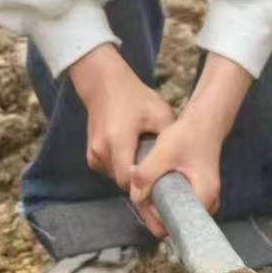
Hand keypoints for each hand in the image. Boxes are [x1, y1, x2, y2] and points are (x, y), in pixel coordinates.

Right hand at [69, 44, 173, 194]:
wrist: (105, 86)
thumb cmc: (135, 97)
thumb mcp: (160, 113)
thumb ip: (169, 139)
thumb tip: (180, 164)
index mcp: (118, 139)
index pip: (129, 179)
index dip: (146, 186)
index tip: (162, 186)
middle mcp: (101, 150)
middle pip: (123, 181)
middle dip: (141, 182)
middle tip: (161, 178)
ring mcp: (93, 154)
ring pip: (116, 178)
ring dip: (131, 175)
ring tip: (149, 164)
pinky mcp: (92, 156)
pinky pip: (110, 171)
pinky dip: (123, 168)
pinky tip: (135, 157)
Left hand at [128, 53, 252, 238]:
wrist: (206, 120)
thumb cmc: (189, 135)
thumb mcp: (163, 152)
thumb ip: (146, 175)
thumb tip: (134, 196)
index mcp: (204, 195)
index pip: (180, 224)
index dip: (160, 219)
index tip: (146, 205)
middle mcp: (209, 201)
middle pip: (179, 220)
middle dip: (157, 212)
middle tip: (142, 196)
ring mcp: (205, 197)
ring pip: (179, 211)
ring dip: (161, 204)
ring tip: (147, 189)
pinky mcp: (199, 191)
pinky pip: (181, 203)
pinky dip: (167, 197)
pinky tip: (155, 185)